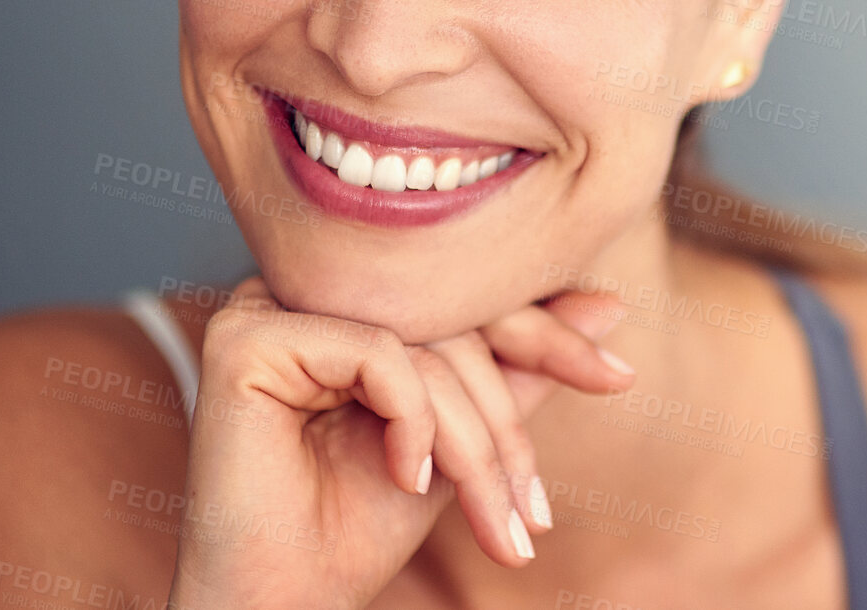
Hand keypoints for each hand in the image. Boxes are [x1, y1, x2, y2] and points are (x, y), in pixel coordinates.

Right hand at [166, 275, 631, 609]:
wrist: (287, 604)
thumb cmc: (358, 526)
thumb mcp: (462, 439)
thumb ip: (519, 370)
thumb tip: (608, 301)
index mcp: (351, 300)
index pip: (468, 294)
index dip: (548, 335)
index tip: (620, 378)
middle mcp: (307, 288)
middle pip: (452, 317)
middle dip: (507, 421)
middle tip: (535, 509)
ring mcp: (268, 304)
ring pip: (424, 342)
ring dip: (474, 442)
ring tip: (492, 519)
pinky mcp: (246, 336)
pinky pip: (379, 353)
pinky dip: (414, 422)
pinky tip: (406, 479)